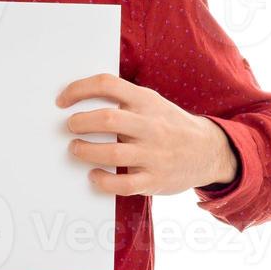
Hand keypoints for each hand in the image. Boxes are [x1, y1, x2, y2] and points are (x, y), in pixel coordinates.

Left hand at [55, 73, 237, 196]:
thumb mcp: (152, 103)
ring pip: (111, 152)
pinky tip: (94, 175)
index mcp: (146, 101)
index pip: (107, 85)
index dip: (78, 90)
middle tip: (70, 126)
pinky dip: (102, 181)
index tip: (62, 101)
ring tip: (76, 148)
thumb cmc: (169, 125)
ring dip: (85, 151)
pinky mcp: (154, 180)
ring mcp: (153, 154)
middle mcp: (150, 125)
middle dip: (79, 122)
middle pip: (106, 118)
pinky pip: (122, 184)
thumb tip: (79, 102)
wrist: (208, 150)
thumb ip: (124, 100)